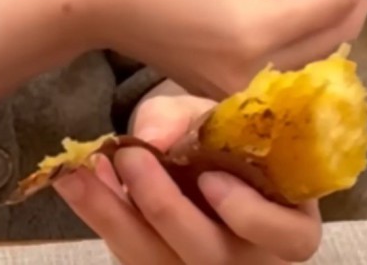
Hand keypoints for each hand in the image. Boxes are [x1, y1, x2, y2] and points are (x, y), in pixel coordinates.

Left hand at [55, 95, 321, 264]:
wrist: (198, 155)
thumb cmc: (222, 140)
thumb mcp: (214, 116)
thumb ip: (186, 117)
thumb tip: (151, 137)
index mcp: (289, 220)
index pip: (288, 237)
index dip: (249, 214)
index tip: (210, 177)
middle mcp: (253, 259)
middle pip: (210, 255)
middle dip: (164, 207)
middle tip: (129, 155)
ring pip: (158, 263)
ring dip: (112, 217)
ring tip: (77, 173)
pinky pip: (129, 259)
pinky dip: (100, 218)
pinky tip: (78, 184)